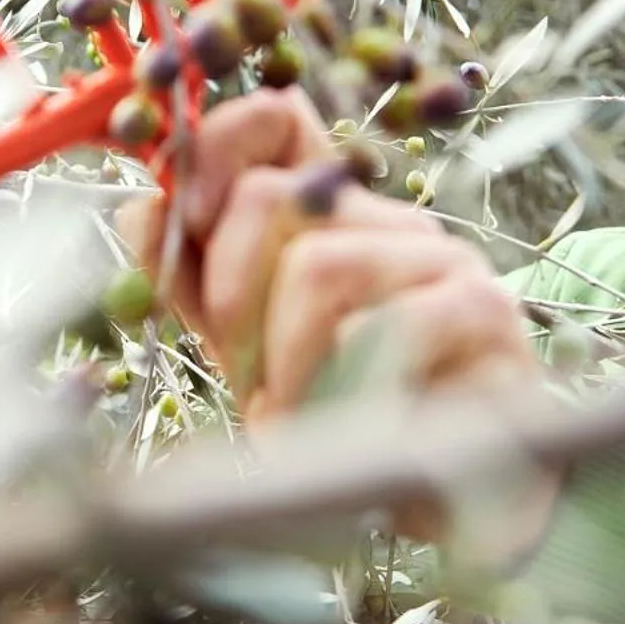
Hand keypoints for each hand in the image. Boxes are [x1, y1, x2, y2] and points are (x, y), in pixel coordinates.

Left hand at [116, 87, 540, 423]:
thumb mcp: (246, 348)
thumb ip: (197, 281)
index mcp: (336, 216)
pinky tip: (344, 430)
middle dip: (230, 295)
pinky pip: (384, 326)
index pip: (279, 119)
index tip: (185, 218)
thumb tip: (141, 208)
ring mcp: (445, 260)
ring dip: (283, 362)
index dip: (219, 147)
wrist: (442, 504)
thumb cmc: (342, 420)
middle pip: (274, 197)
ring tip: (291, 420)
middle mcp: (392, 221)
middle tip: (241, 373)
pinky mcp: (483, 312)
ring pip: (320, 266)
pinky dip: (339, 391)